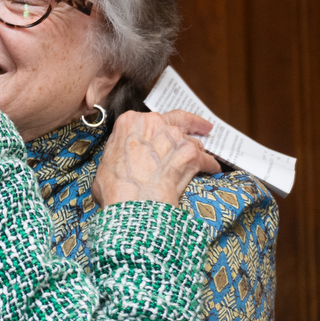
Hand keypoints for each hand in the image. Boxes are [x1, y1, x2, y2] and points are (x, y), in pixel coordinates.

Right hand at [93, 109, 220, 207]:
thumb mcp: (106, 163)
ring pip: (192, 141)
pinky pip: (206, 159)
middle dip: (192, 123)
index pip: (149, 119)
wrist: (133, 201)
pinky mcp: (191, 154)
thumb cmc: (116, 186)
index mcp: (131, 122)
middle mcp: (154, 124)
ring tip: (203, 158)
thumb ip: (119, 152)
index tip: (165, 128)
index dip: (159, 127)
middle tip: (203, 127)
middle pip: (179, 119)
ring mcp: (174, 137)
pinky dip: (209, 165)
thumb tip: (123, 160)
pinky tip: (212, 170)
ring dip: (198, 150)